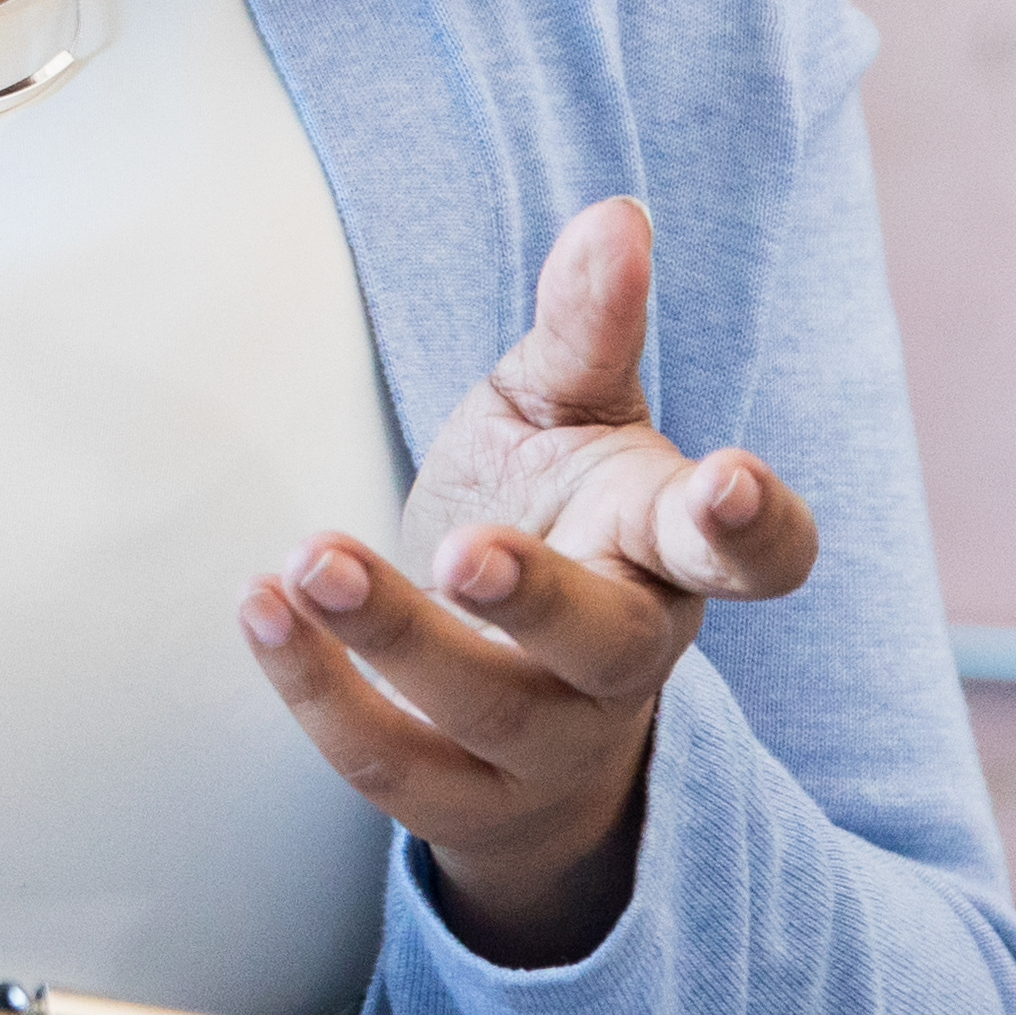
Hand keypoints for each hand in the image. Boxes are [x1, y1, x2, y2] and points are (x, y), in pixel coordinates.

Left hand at [233, 197, 819, 966]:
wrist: (505, 687)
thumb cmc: (552, 516)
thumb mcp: (562, 414)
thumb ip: (587, 327)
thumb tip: (617, 215)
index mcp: (667, 551)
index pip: (754, 556)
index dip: (757, 527)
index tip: (728, 479)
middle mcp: (628, 655)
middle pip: (609, 644)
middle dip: (538, 600)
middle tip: (461, 547)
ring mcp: (550, 739)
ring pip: (483, 710)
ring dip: (390, 637)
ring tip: (306, 559)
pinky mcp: (461, 799)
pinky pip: (391, 765)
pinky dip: (315, 692)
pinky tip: (258, 607)